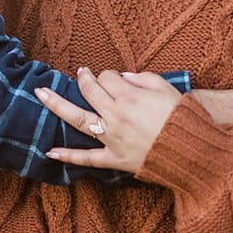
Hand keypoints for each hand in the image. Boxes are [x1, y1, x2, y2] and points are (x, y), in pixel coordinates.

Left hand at [36, 67, 183, 172]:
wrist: (192, 151)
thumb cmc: (182, 117)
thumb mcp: (166, 88)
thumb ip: (142, 78)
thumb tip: (123, 78)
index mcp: (129, 96)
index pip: (107, 77)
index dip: (109, 75)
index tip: (115, 79)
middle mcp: (115, 115)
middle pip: (89, 91)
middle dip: (83, 79)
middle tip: (80, 74)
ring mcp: (112, 138)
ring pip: (78, 119)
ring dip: (56, 105)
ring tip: (39, 94)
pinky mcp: (114, 159)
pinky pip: (87, 158)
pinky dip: (68, 156)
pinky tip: (49, 152)